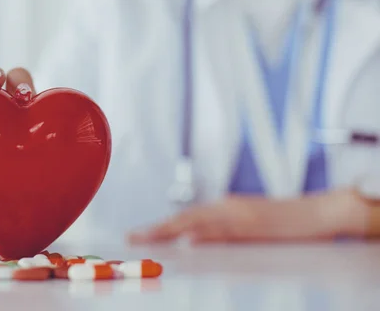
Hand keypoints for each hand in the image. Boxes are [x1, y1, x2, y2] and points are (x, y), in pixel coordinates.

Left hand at [127, 191, 367, 244]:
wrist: (318, 211)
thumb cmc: (283, 220)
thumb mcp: (247, 221)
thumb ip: (223, 226)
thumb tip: (198, 236)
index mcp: (224, 208)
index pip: (185, 218)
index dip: (160, 226)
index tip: (139, 234)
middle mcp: (227, 208)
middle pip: (185, 218)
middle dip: (157, 229)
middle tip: (132, 238)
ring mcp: (240, 216)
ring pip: (199, 223)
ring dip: (171, 231)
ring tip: (148, 238)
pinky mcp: (255, 226)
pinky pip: (225, 232)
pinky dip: (205, 235)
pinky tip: (189, 241)